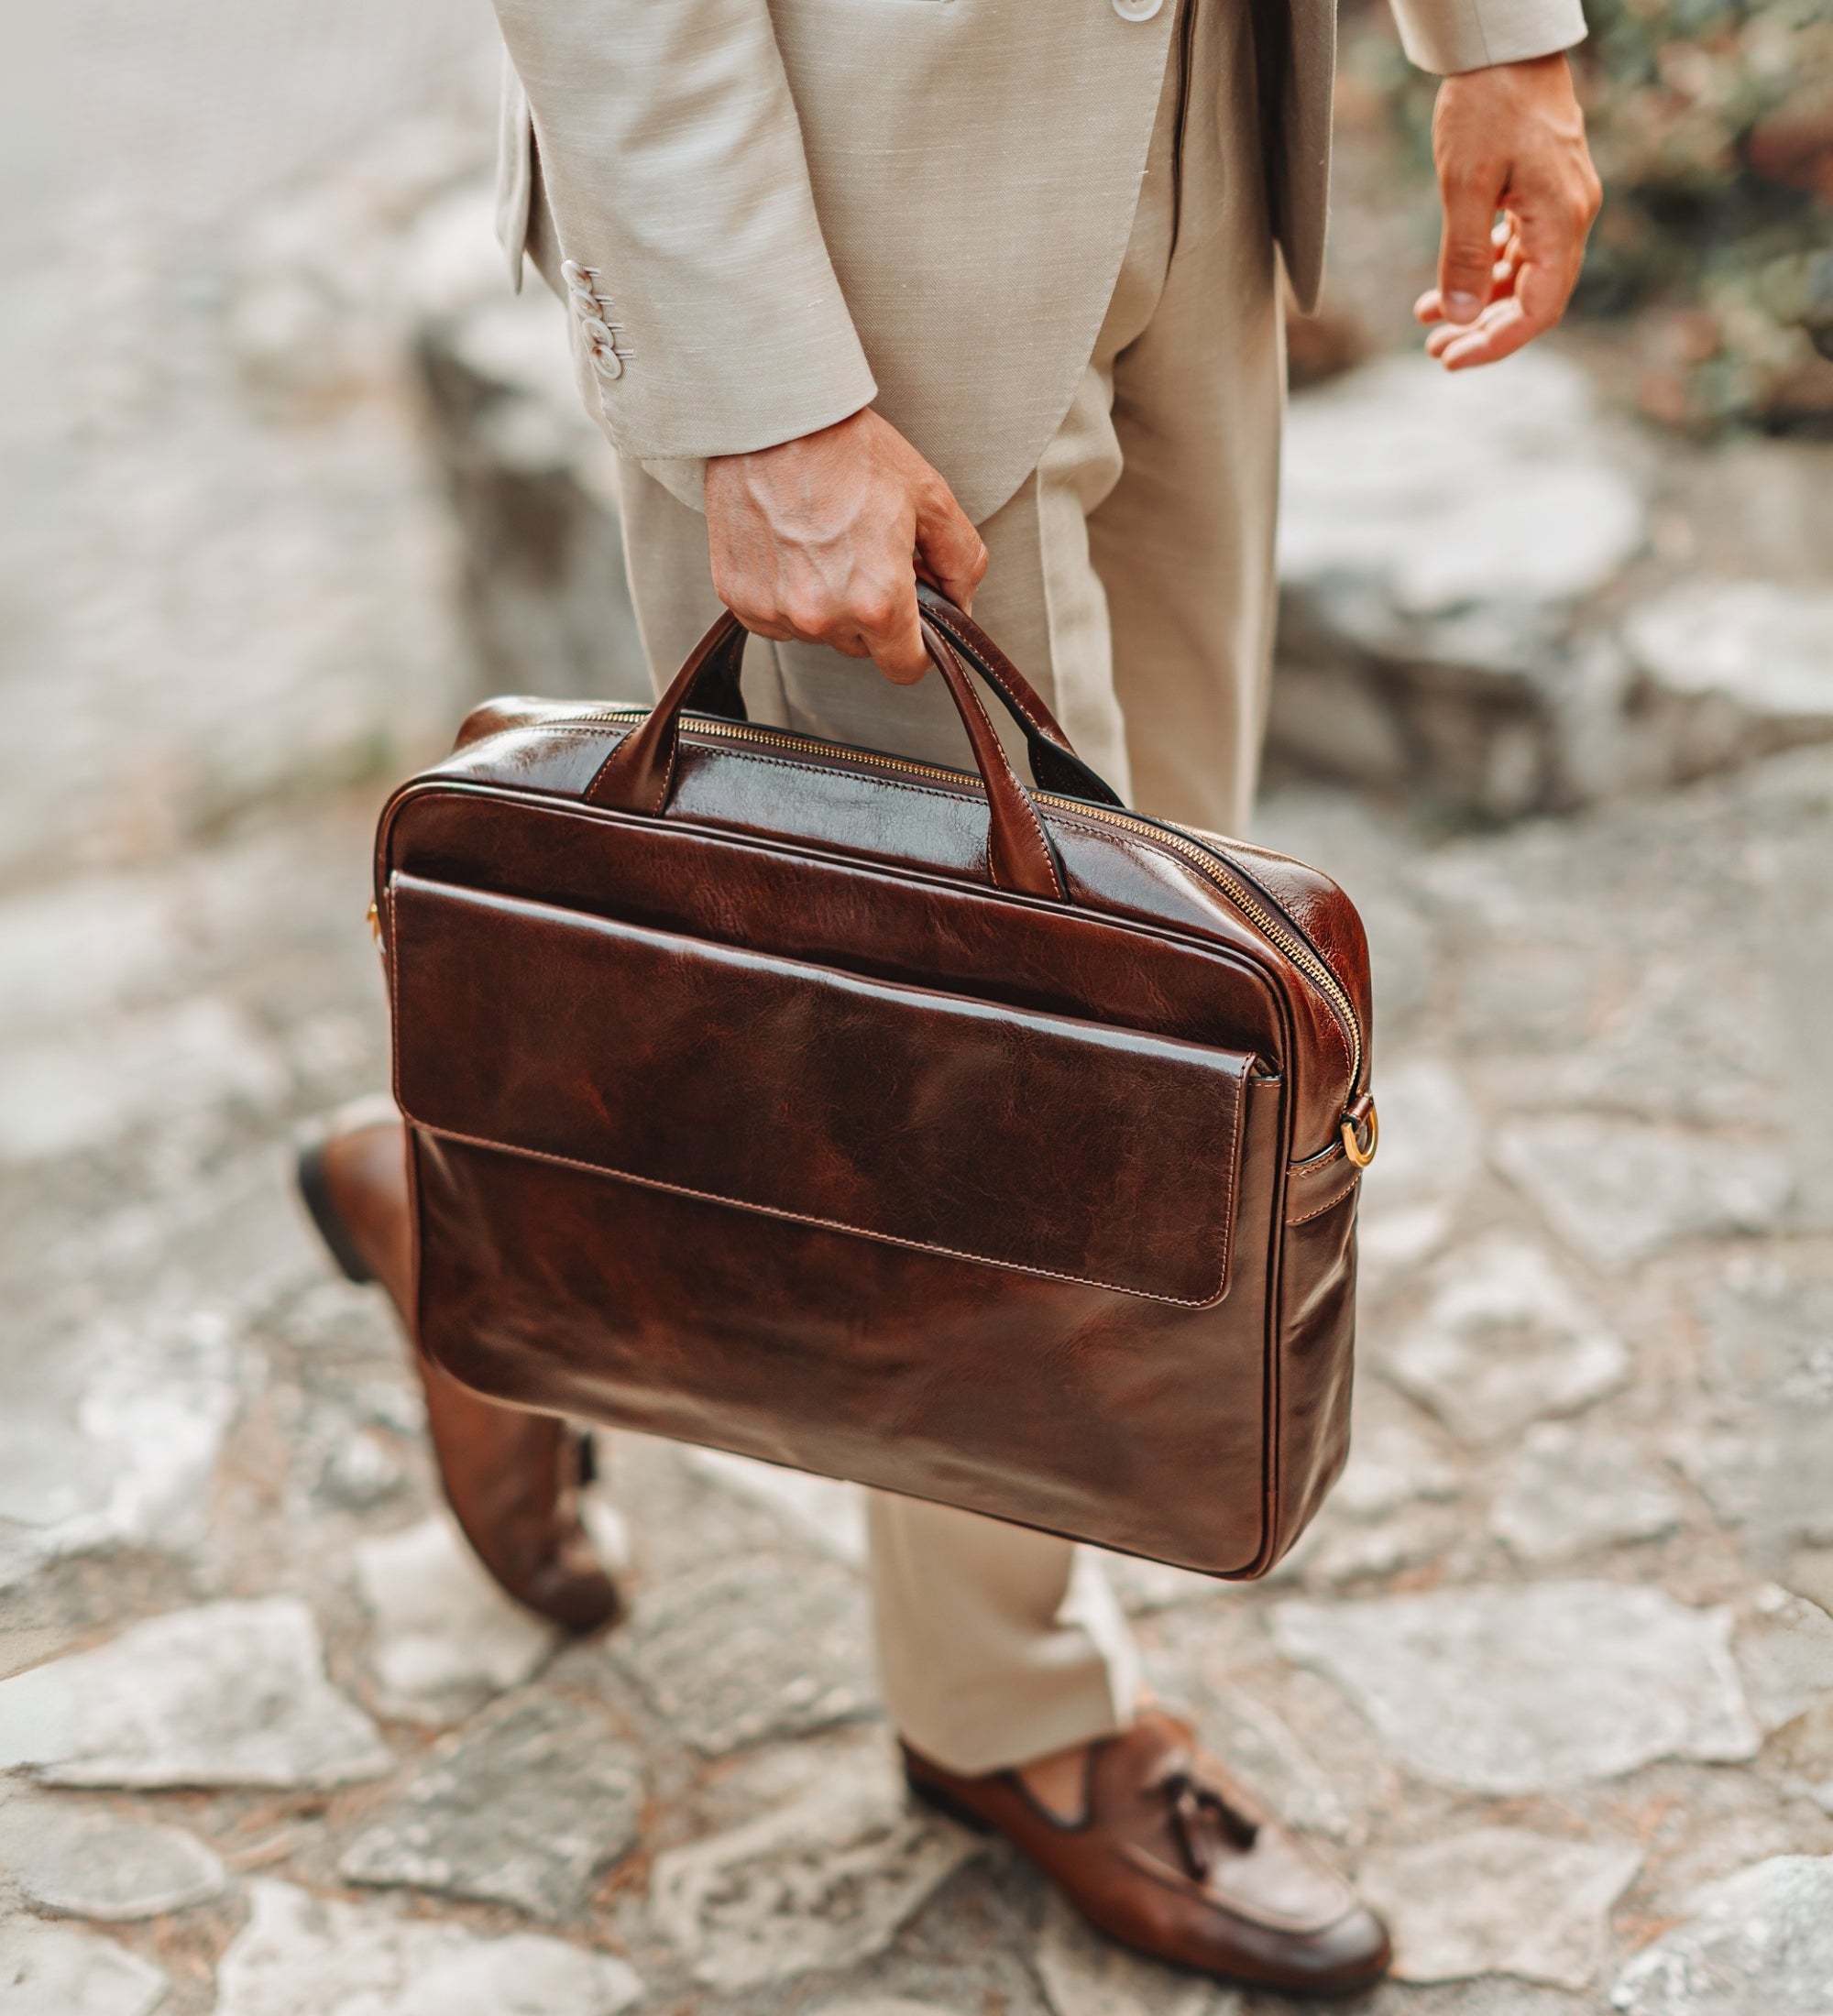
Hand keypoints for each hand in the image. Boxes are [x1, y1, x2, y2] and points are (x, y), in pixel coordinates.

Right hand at [704, 408, 987, 683]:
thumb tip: (963, 604)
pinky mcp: (738, 598)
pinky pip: (775, 617)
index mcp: (877, 600)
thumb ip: (962, 561)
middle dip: (871, 613)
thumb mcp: (929, 496)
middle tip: (864, 554)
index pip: (905, 668)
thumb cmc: (846, 448)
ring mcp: (775, 610)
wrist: (772, 415)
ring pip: (817, 632)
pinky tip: (791, 546)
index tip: (913, 622)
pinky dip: (786, 593)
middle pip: (861, 648)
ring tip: (823, 542)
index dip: (917, 646)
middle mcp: (822, 615)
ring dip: (826, 603)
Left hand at [1415, 53, 1601, 370]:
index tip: (1450, 359)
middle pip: (1533, 299)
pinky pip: (1517, 247)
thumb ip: (1464, 255)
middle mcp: (1570, 216)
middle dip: (1484, 330)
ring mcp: (1559, 202)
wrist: (1505, 42)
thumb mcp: (1465, 184)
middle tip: (1435, 349)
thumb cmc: (1487, 105)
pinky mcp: (1541, 189)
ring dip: (1479, 303)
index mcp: (1561, 220)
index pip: (1538, 310)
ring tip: (1430, 321)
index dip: (1496, 343)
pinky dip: (1483, 269)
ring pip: (1523, 275)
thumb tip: (1460, 317)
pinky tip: (1446, 284)